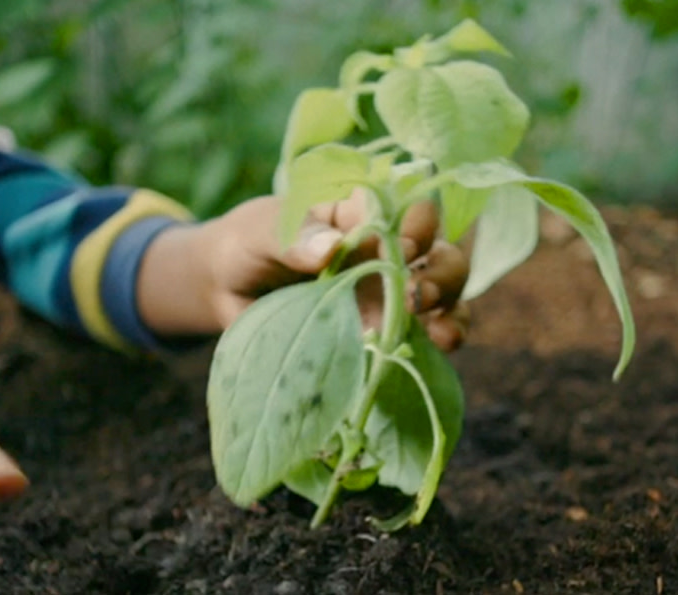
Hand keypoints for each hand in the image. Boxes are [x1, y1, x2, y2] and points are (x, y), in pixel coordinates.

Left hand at [137, 190, 470, 350]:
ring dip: (450, 306)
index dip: (417, 223)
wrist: (226, 290)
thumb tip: (330, 247)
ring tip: (435, 326)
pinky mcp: (386, 329)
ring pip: (445, 290)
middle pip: (439, 250)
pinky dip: (443, 337)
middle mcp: (387, 248)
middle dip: (441, 270)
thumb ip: (294, 237)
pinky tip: (440, 344)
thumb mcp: (262, 233)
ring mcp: (389, 290)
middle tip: (416, 293)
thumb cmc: (247, 245)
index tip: (404, 244)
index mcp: (362, 211)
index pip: (408, 206)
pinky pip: (428, 332)